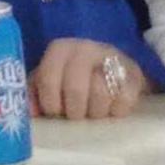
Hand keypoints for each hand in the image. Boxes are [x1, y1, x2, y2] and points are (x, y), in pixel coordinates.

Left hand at [30, 39, 145, 119]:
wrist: (111, 68)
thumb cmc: (72, 78)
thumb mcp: (50, 81)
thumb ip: (34, 94)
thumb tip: (30, 113)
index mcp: (59, 49)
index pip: (48, 79)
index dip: (50, 104)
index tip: (55, 113)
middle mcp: (85, 48)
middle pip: (75, 89)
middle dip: (74, 111)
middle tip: (76, 116)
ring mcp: (111, 58)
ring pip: (100, 94)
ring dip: (95, 113)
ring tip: (93, 112)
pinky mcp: (134, 73)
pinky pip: (123, 100)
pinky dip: (116, 111)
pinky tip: (111, 109)